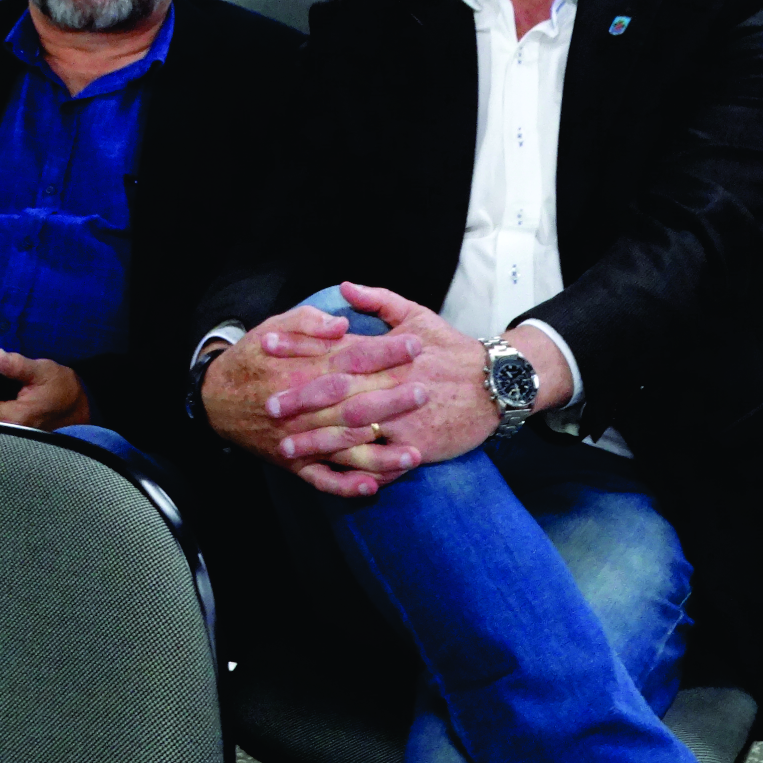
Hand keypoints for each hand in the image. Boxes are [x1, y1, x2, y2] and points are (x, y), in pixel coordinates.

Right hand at [200, 304, 428, 497]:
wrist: (215, 399)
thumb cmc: (251, 358)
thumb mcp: (274, 328)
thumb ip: (308, 324)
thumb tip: (341, 325)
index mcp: (303, 370)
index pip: (351, 359)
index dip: (383, 353)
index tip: (414, 345)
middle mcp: (305, 408)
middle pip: (354, 404)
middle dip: (391, 400)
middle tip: (425, 392)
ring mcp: (300, 440)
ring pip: (345, 449)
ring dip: (379, 454)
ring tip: (414, 454)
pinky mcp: (293, 463)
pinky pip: (322, 479)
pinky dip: (346, 485)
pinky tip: (374, 488)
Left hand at [275, 283, 522, 469]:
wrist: (495, 384)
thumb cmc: (452, 348)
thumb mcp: (417, 315)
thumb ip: (378, 300)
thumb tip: (344, 286)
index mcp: (385, 351)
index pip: (334, 346)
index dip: (300, 345)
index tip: (268, 346)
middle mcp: (389, 382)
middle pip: (337, 392)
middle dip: (300, 399)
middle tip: (266, 405)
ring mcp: (401, 417)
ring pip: (352, 431)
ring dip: (317, 440)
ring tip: (286, 447)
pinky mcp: (415, 445)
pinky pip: (380, 462)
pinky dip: (354, 471)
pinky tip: (329, 476)